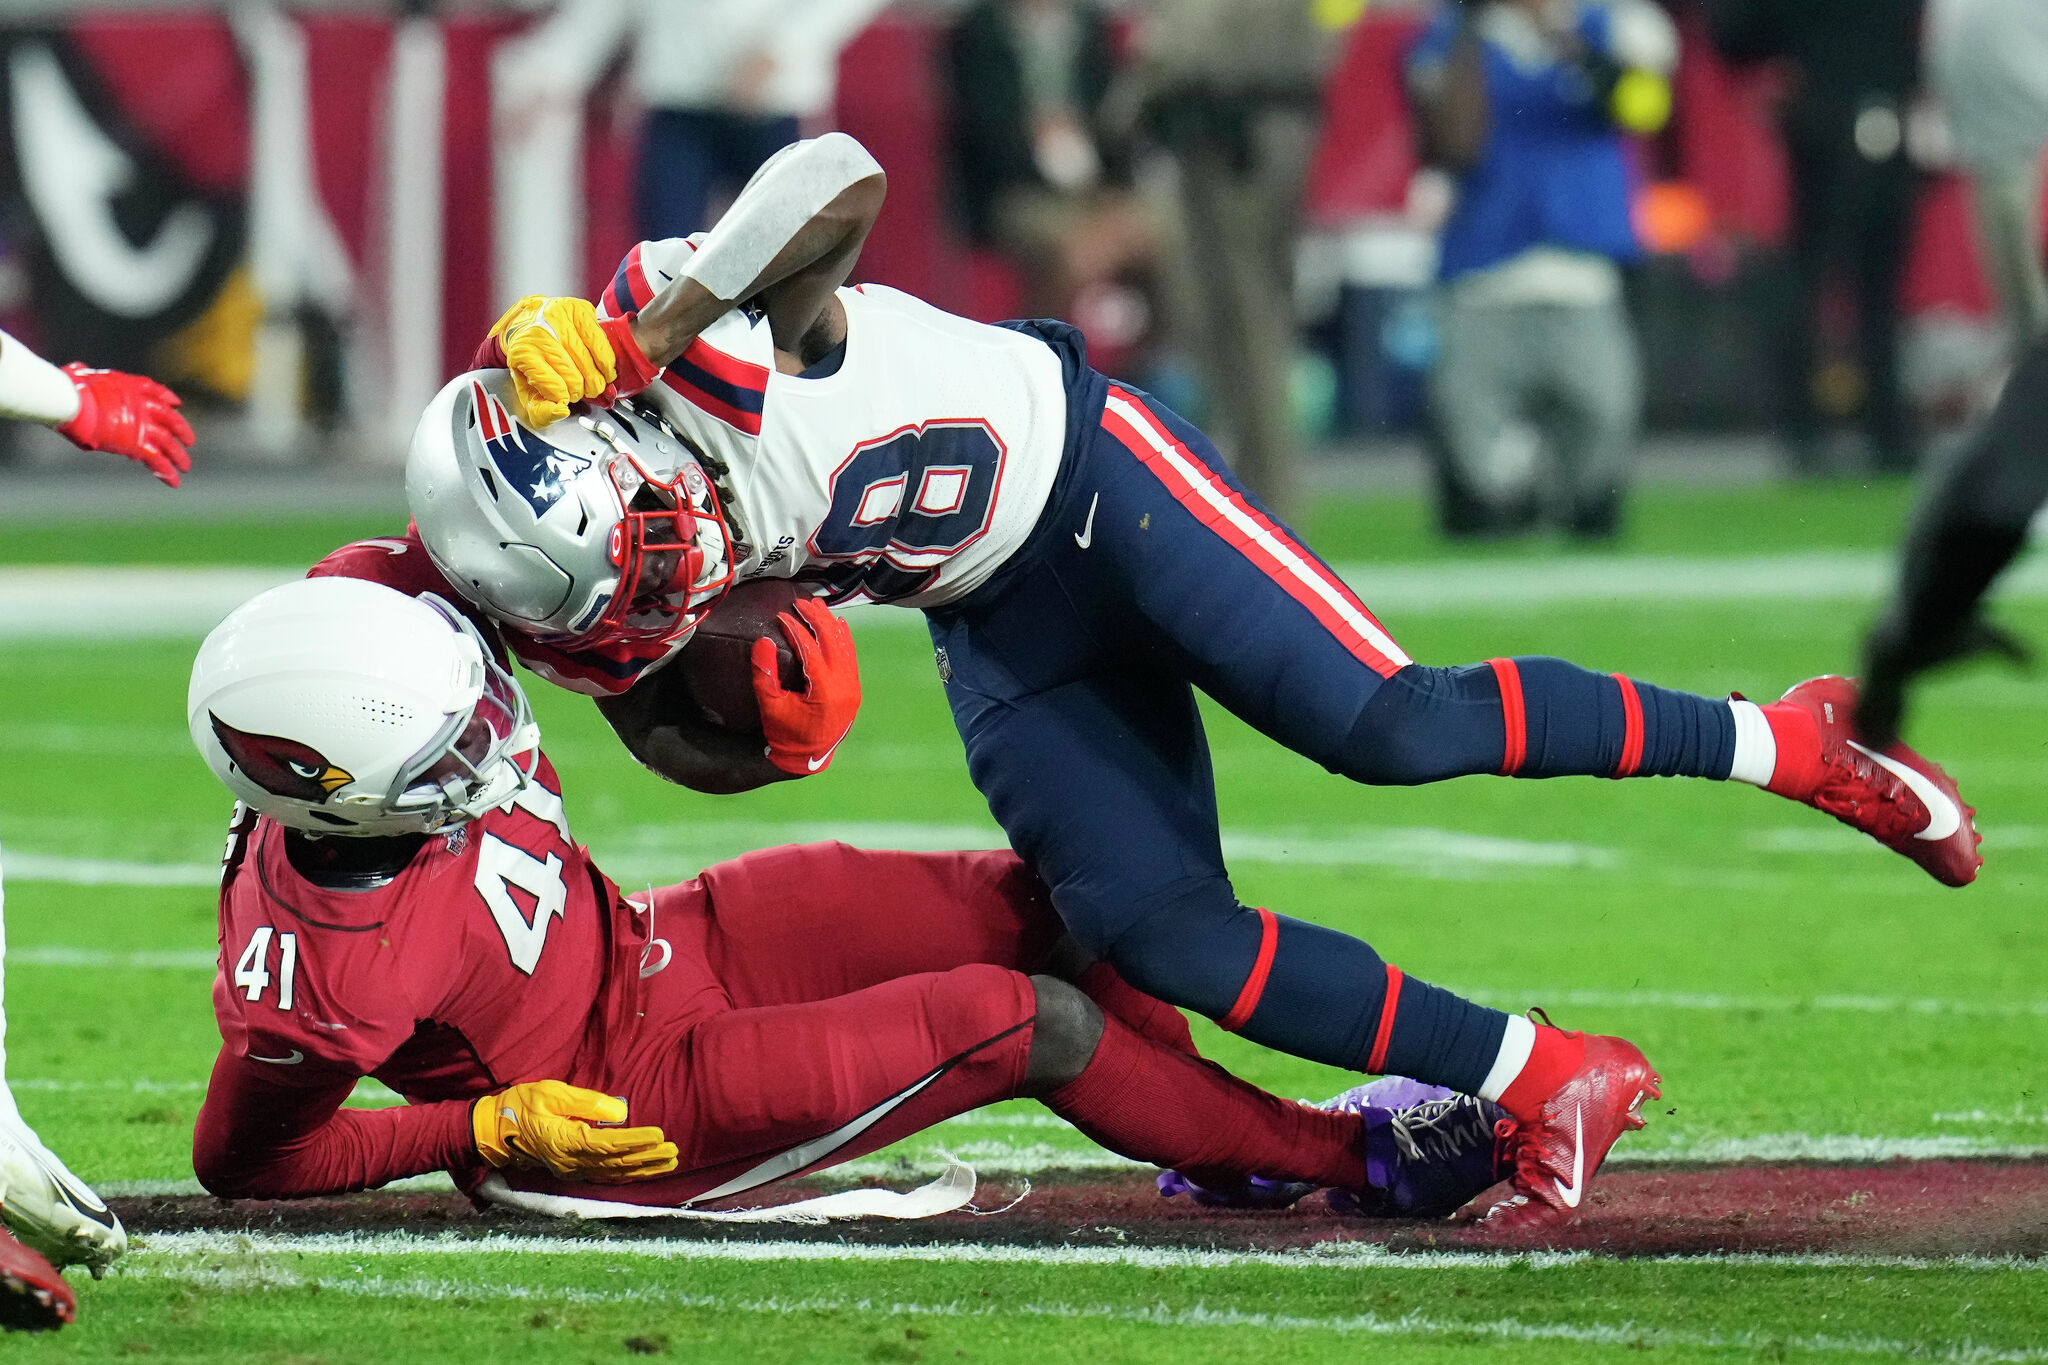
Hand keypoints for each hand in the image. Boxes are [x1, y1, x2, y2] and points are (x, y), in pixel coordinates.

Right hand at [55, 365, 192, 486]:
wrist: (75, 401)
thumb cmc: (70, 388)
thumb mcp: (79, 376)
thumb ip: (82, 375)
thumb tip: (76, 370)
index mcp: (129, 386)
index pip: (154, 390)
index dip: (166, 397)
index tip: (176, 404)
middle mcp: (142, 405)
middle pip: (169, 418)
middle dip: (181, 430)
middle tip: (189, 441)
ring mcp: (143, 424)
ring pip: (168, 443)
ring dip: (178, 456)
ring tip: (185, 467)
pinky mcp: (138, 443)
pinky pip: (157, 461)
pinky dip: (166, 472)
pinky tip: (174, 483)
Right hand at [471, 1080, 678, 1181]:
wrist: (491, 1130)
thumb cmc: (520, 1105)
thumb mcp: (552, 1093)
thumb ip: (587, 1103)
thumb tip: (621, 1112)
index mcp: (567, 1142)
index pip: (610, 1145)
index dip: (637, 1142)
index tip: (661, 1136)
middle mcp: (571, 1162)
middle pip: (617, 1163)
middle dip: (648, 1158)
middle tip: (675, 1152)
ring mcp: (570, 1170)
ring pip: (613, 1173)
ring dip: (643, 1169)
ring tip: (669, 1163)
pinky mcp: (569, 1171)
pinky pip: (603, 1176)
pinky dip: (626, 1175)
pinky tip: (642, 1171)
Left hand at [486, 295, 616, 426]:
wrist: (530, 320)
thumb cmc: (532, 356)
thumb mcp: (527, 386)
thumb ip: (540, 408)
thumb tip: (560, 413)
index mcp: (524, 352)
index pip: (553, 387)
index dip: (564, 398)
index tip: (564, 398)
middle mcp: (541, 331)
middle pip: (574, 377)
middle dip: (581, 391)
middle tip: (578, 390)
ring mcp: (561, 318)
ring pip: (591, 363)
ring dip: (596, 380)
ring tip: (591, 382)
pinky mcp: (580, 310)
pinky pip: (602, 345)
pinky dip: (606, 363)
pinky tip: (602, 368)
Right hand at [753, 596, 860, 774]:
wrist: (809, 758)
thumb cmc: (786, 734)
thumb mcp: (770, 707)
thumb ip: (764, 675)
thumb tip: (762, 641)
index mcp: (825, 691)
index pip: (812, 649)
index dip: (796, 629)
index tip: (781, 615)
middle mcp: (844, 686)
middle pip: (833, 641)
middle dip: (817, 618)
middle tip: (801, 602)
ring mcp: (852, 687)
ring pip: (845, 646)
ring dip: (831, 624)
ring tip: (817, 606)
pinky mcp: (853, 688)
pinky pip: (850, 657)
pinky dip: (843, 638)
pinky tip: (837, 624)